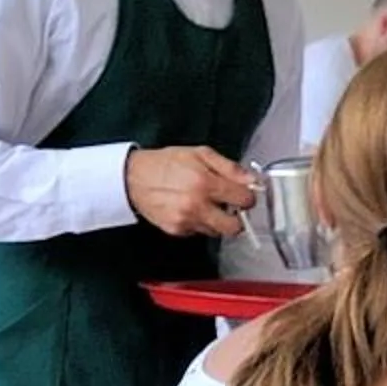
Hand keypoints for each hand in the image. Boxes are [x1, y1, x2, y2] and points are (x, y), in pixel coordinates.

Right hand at [126, 146, 256, 238]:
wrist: (134, 178)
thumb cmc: (166, 163)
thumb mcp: (200, 154)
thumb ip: (230, 167)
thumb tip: (252, 179)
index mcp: (205, 183)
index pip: (244, 200)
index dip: (248, 197)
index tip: (243, 194)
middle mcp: (197, 205)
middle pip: (234, 227)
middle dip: (237, 218)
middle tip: (230, 206)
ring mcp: (186, 220)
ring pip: (217, 232)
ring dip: (217, 220)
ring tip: (205, 204)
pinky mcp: (177, 230)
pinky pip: (199, 232)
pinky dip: (200, 222)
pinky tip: (190, 208)